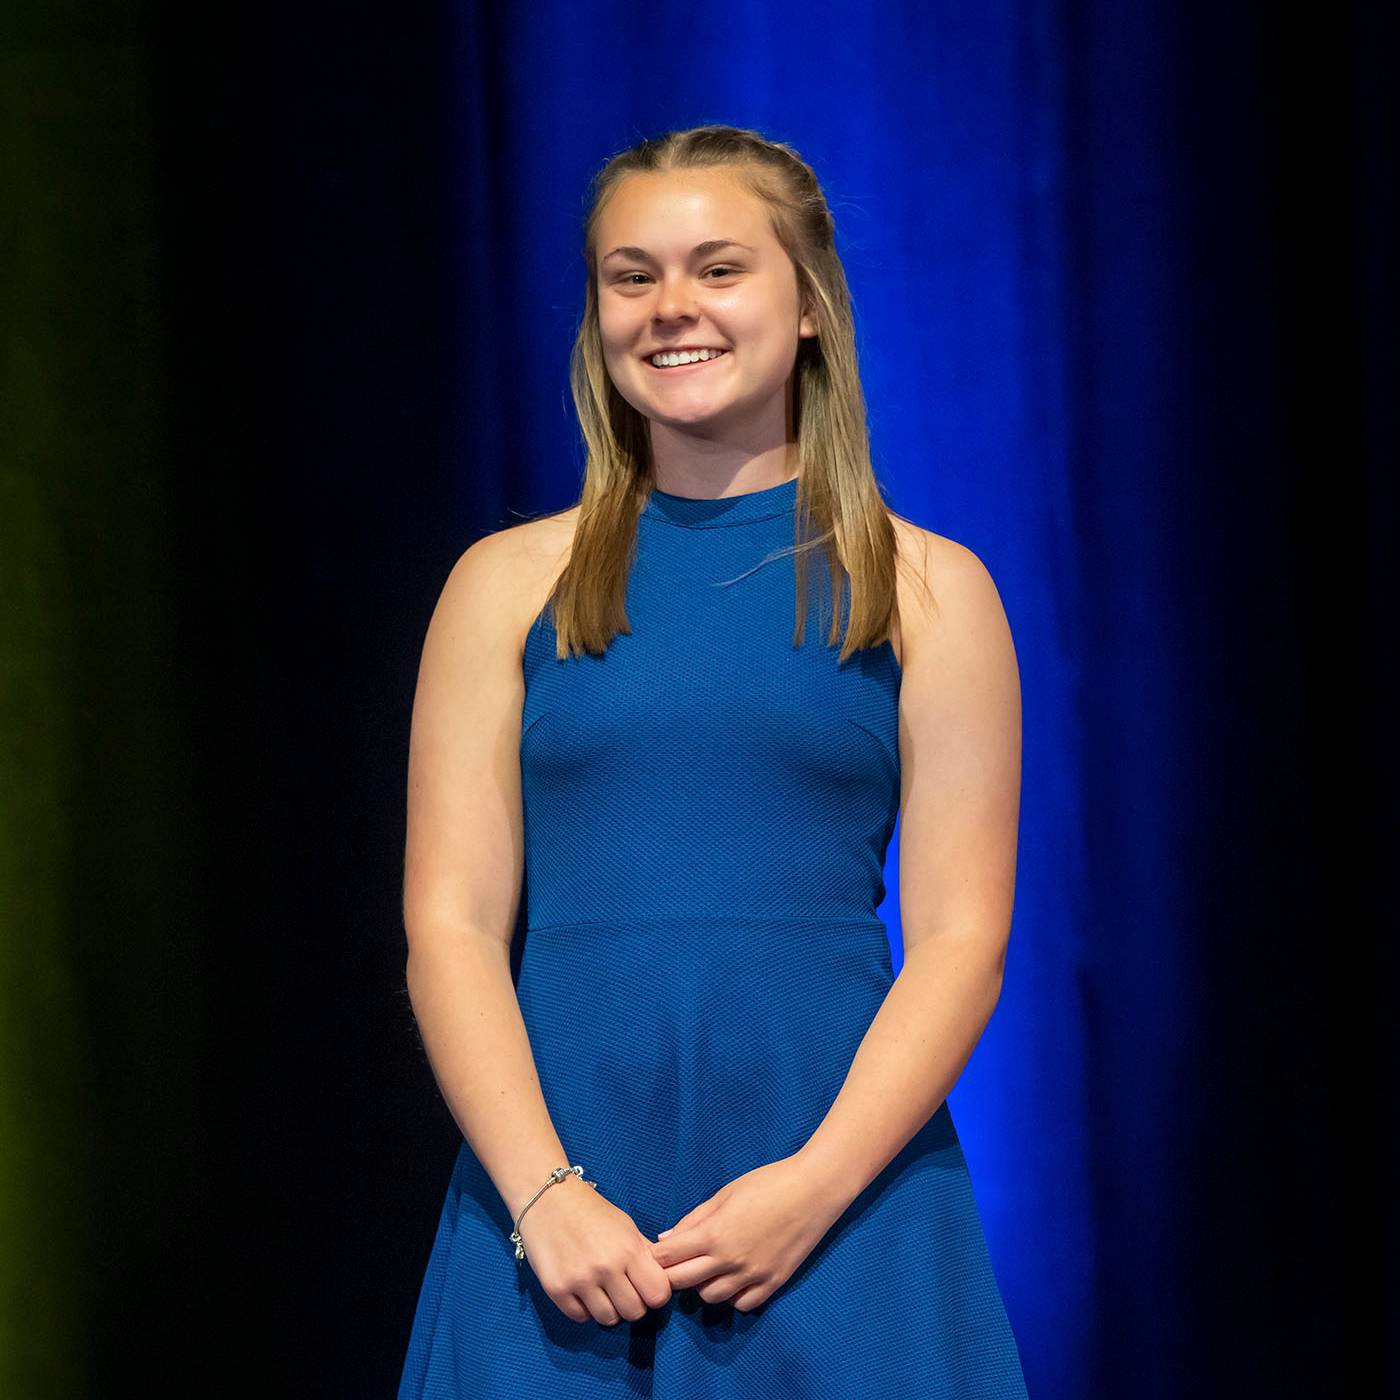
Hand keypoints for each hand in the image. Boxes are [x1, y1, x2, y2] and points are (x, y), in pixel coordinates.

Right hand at [519, 1175, 672, 1325]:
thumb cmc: (591, 1210)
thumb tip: (664, 1280)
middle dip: (632, 1303)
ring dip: (608, 1308)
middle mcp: (606, 1267)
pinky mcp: (557, 1289)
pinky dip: (584, 1309)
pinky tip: (581, 1289)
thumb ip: (644, 1254)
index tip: (645, 1286)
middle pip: (634, 1313)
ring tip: (601, 1289)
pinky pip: (581, 1318)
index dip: (654, 1293)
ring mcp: (580, 1280)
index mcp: (628, 1248)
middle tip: (622, 1288)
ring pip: (608, 1319)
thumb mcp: (625, 1226)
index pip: (658, 1295)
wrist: (548, 1198)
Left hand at [648, 1155, 845, 1311]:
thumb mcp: (724, 1194)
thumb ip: (694, 1219)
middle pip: (683, 1282)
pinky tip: (732, 1278)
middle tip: (673, 1264)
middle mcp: (730, 1261)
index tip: (652, 1255)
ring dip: (702, 1286)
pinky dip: (731, 1296)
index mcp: (715, 1234)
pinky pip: (742, 1305)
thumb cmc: (766, 1183)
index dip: (656, 1257)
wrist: (812, 1190)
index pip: (670, 1257)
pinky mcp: (773, 1284)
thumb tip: (665, 1238)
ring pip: (711, 1297)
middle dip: (671, 1274)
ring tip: (706, 1268)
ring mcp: (753, 1276)